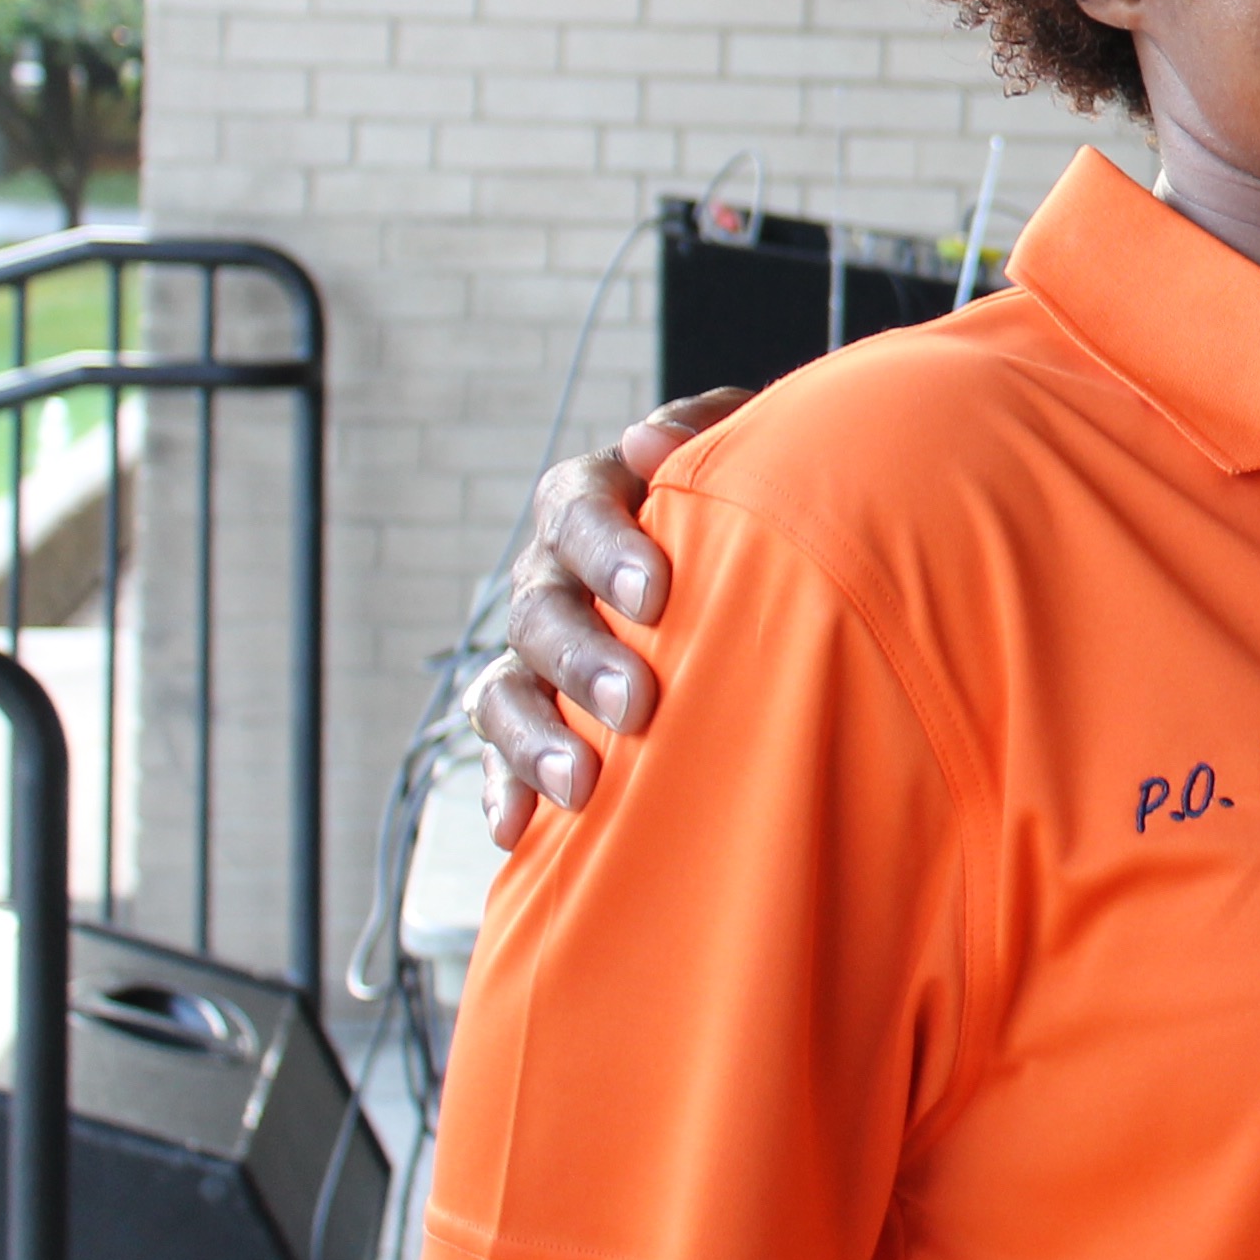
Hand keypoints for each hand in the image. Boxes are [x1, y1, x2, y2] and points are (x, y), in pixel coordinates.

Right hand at [470, 391, 746, 849]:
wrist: (760, 562)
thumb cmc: (749, 499)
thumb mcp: (742, 445)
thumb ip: (705, 431)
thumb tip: (647, 442)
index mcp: (592, 500)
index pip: (574, 509)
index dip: (605, 548)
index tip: (655, 594)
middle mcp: (552, 574)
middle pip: (539, 610)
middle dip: (583, 659)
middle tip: (635, 703)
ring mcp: (536, 651)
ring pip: (507, 688)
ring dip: (536, 736)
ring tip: (581, 784)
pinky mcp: (536, 714)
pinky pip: (500, 752)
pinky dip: (503, 786)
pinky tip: (514, 828)